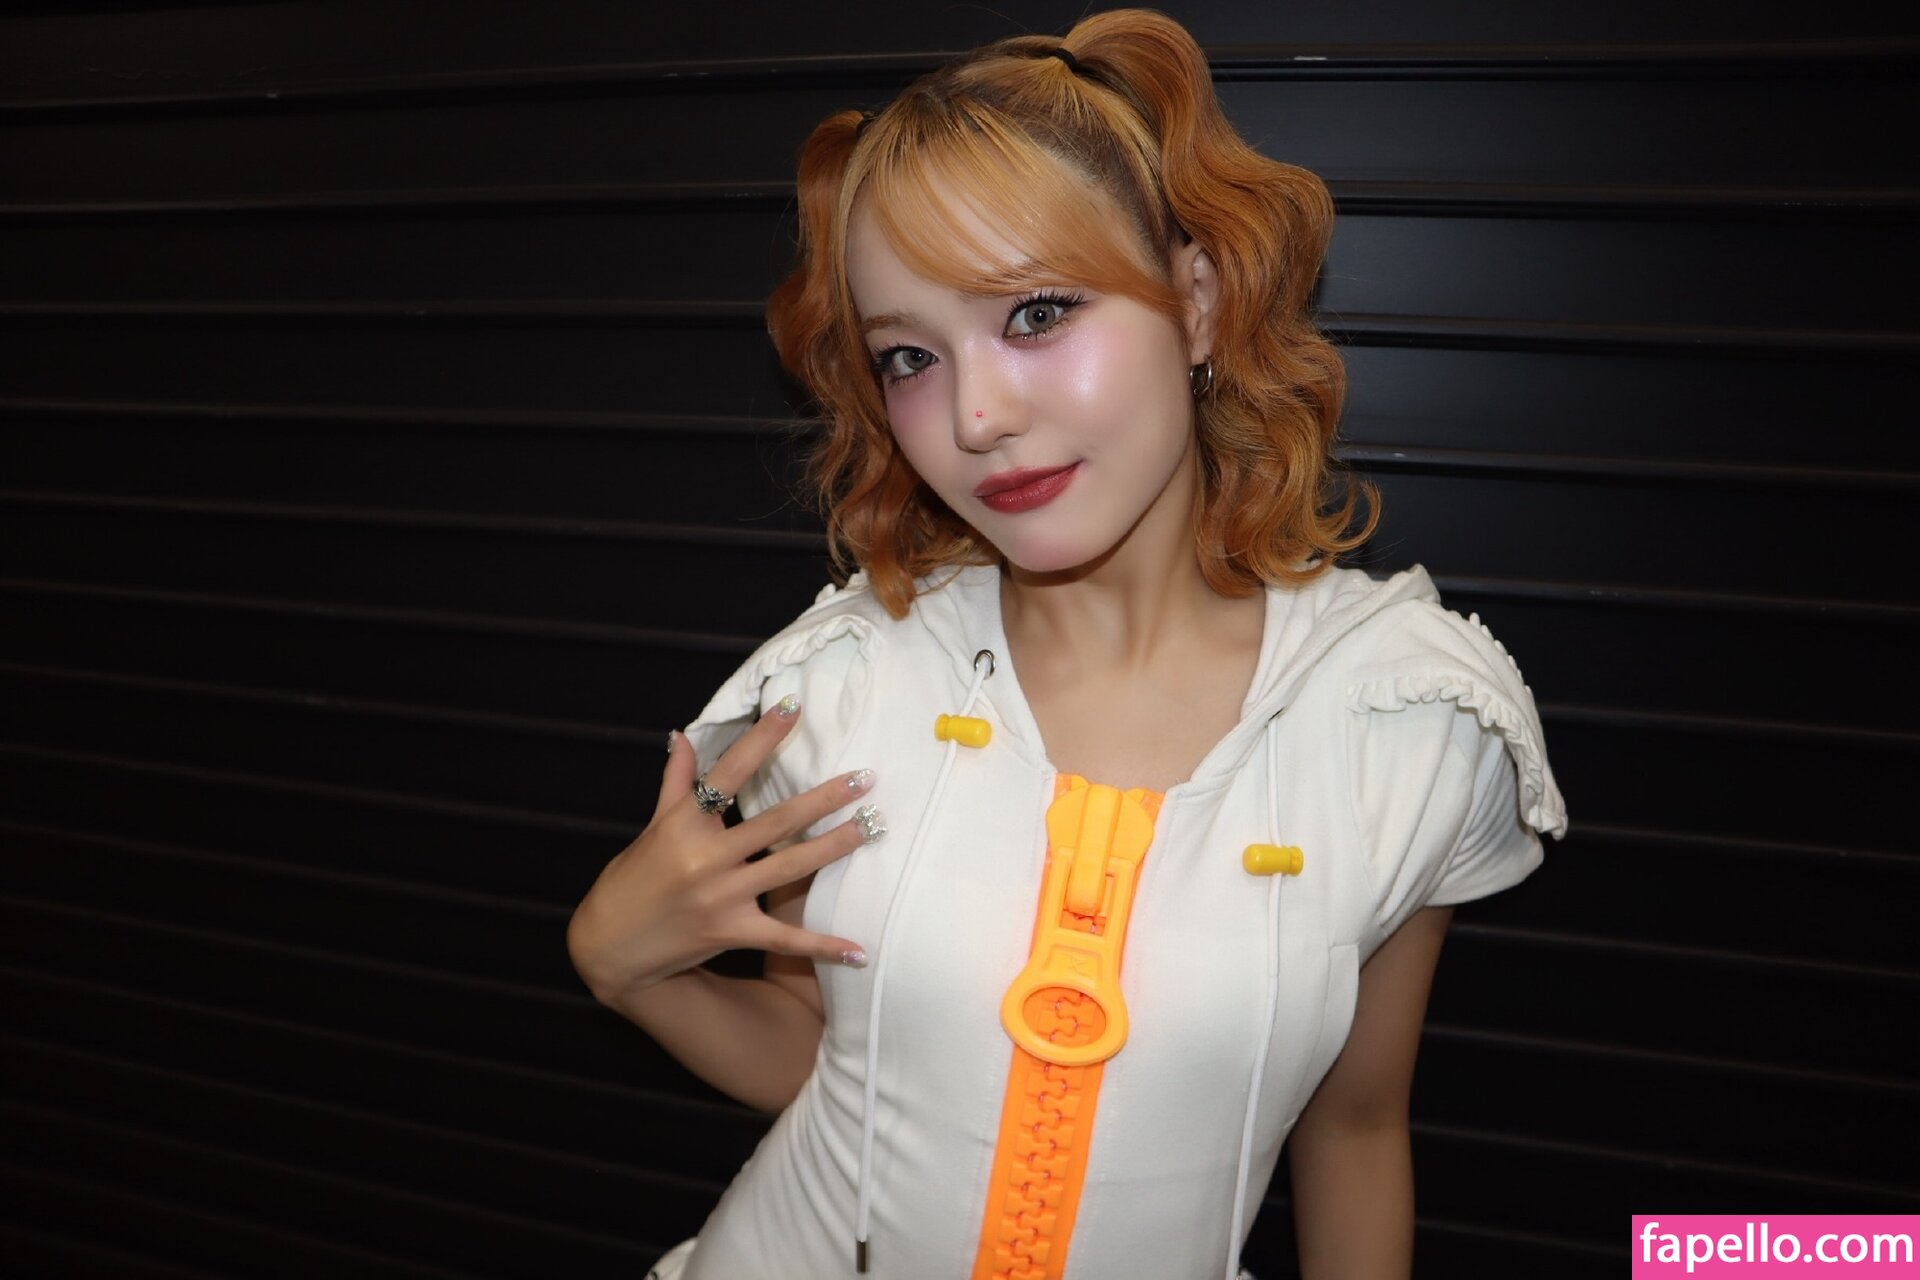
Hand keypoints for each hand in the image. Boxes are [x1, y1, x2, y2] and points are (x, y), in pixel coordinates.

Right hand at [566, 698, 876, 1006]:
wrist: (609, 947)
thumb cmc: (632, 880)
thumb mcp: (651, 827)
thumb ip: (675, 782)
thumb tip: (681, 734)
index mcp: (684, 824)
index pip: (728, 771)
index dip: (761, 738)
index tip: (792, 706)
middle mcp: (705, 858)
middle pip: (775, 821)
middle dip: (824, 798)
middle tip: (865, 778)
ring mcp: (721, 897)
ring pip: (790, 868)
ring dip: (835, 847)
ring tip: (871, 826)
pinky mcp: (731, 932)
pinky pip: (785, 939)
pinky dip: (824, 946)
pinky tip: (860, 952)